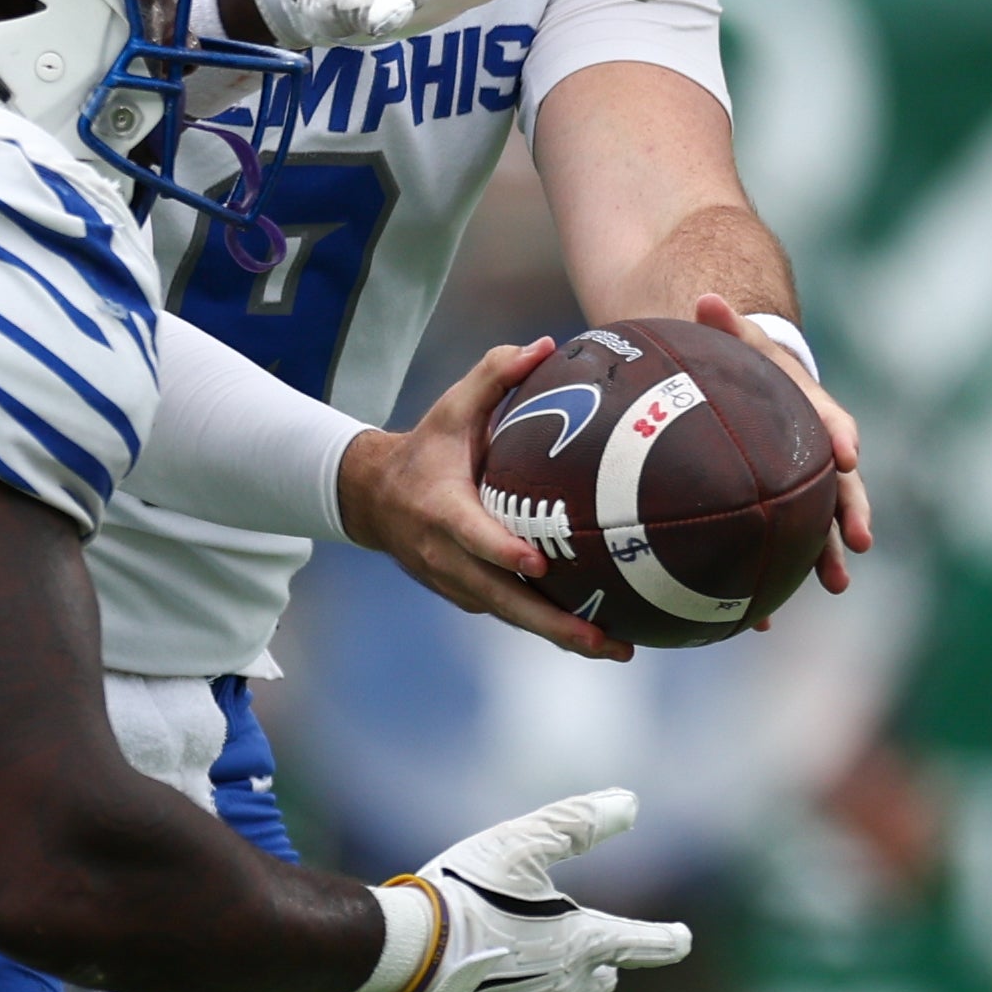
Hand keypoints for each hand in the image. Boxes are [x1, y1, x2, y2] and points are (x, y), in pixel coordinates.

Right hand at [337, 340, 634, 661]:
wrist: (374, 498)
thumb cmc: (426, 447)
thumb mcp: (452, 407)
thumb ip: (495, 373)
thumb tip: (545, 342)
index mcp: (443, 511)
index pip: (473, 536)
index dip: (502, 551)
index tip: (538, 564)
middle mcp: (448, 558)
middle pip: (504, 600)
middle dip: (554, 624)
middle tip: (605, 639)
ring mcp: (457, 583)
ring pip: (512, 616)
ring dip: (560, 636)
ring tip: (617, 648)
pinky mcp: (468, 596)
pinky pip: (511, 613)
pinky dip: (548, 626)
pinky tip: (596, 633)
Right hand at [380, 789, 691, 991]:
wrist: (406, 953)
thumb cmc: (467, 891)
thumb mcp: (522, 842)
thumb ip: (577, 822)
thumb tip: (629, 803)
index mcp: (582, 942)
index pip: (641, 943)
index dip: (666, 939)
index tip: (683, 939)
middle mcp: (564, 982)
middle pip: (603, 979)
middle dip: (610, 963)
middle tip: (612, 956)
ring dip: (569, 979)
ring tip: (560, 963)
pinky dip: (526, 991)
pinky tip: (507, 978)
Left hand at [693, 292, 870, 596]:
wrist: (747, 390)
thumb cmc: (742, 364)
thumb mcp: (735, 340)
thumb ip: (726, 327)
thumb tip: (706, 300)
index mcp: (811, 410)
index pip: (832, 422)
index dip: (842, 437)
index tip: (849, 456)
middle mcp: (816, 455)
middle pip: (840, 485)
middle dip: (852, 514)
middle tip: (859, 544)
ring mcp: (801, 488)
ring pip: (818, 524)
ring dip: (826, 555)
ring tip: (833, 585)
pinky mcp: (779, 514)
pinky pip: (779, 548)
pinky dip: (771, 578)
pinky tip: (760, 616)